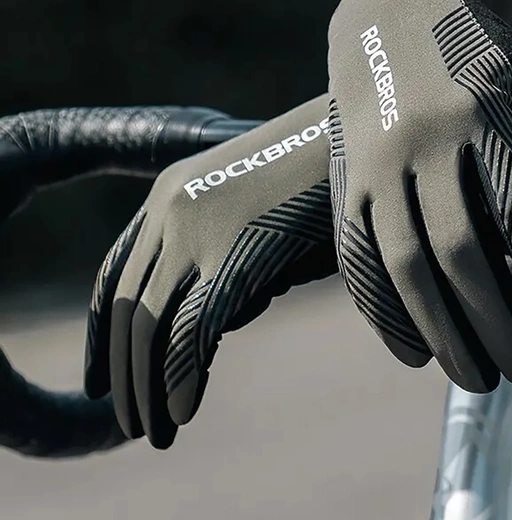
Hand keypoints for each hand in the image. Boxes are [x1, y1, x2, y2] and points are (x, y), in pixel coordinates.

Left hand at [84, 96, 335, 447]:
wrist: (352, 138)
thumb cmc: (315, 177)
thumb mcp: (254, 216)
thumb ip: (227, 263)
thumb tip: (221, 321)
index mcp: (169, 193)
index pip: (115, 275)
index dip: (103, 333)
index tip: (99, 377)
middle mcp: (170, 209)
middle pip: (129, 306)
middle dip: (124, 370)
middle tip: (128, 419)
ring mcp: (198, 230)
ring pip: (152, 325)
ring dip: (147, 387)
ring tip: (155, 431)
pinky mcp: (233, 254)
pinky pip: (193, 333)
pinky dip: (183, 380)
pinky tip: (183, 413)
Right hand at [327, 0, 511, 392]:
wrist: (387, 13)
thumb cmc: (472, 49)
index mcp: (478, 110)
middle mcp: (420, 140)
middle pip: (459, 252)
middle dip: (496, 323)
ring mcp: (375, 163)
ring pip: (404, 264)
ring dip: (440, 331)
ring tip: (475, 378)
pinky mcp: (347, 180)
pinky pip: (357, 255)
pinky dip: (382, 311)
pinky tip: (411, 351)